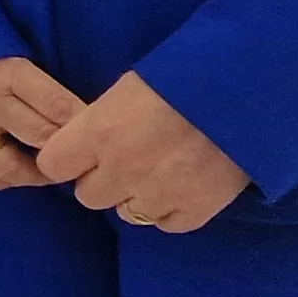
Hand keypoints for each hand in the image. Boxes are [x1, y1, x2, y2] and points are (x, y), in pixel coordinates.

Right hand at [0, 57, 89, 190]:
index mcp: (8, 70)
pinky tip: (9, 177)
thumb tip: (73, 102)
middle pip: (43, 139)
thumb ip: (29, 72)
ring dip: (36, 174)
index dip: (85, 126)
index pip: (62, 108)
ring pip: (11, 167)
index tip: (101, 135)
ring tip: (48, 172)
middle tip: (82, 161)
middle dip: (67, 153)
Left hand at [33, 72, 250, 233]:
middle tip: (127, 158)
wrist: (245, 87)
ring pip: (128, 213)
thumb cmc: (183, 73)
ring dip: (137, 195)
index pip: (53, 165)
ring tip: (161, 168)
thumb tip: (86, 142)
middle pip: (89, 195)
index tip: (79, 152)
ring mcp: (159, 193)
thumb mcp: (127, 87)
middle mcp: (122, 169)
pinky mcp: (197, 209)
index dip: (66, 158)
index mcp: (98, 132)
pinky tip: (184, 184)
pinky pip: (167, 223)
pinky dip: (172, 208)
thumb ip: (100, 121)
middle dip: (102, 179)